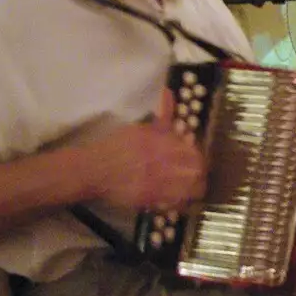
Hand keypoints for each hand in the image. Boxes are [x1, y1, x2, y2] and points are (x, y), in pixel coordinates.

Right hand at [83, 89, 206, 210]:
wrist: (94, 170)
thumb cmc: (116, 147)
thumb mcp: (139, 128)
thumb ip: (160, 115)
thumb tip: (168, 92)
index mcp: (161, 141)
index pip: (193, 149)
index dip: (198, 154)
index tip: (195, 156)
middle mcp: (162, 161)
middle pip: (197, 169)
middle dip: (200, 171)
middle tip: (197, 174)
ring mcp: (158, 182)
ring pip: (192, 187)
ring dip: (196, 187)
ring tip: (193, 187)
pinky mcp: (152, 199)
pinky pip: (178, 203)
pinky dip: (183, 202)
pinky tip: (180, 199)